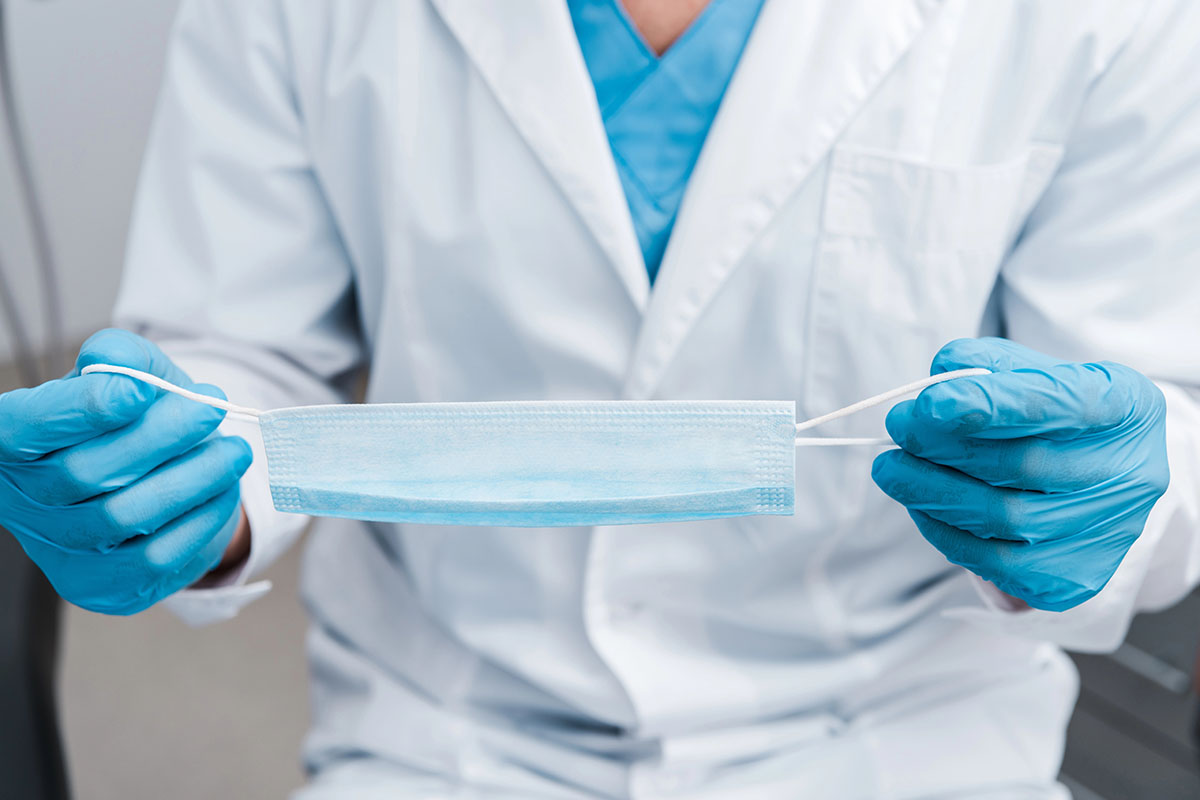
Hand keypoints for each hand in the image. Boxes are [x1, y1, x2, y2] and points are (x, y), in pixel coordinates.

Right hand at [0, 329, 251, 614]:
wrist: (158, 480)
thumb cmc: (133, 422)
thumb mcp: (127, 376)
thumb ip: (120, 358)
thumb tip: (117, 361)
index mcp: (13, 440)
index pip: (28, 426)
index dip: (82, 409)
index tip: (141, 389)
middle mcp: (23, 500)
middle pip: (85, 472)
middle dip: (160, 437)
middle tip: (213, 408)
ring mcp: (58, 549)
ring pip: (125, 516)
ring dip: (192, 478)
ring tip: (235, 450)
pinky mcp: (100, 585)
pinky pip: (155, 556)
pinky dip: (199, 518)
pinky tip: (223, 489)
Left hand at [871, 338, 1169, 611]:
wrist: (1099, 475)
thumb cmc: (1056, 414)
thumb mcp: (1035, 371)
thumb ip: (989, 365)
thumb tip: (941, 372)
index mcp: (1125, 408)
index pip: (1059, 405)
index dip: (990, 406)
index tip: (928, 403)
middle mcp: (1128, 474)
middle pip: (1022, 466)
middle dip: (942, 447)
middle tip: (897, 426)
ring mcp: (1106, 532)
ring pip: (1002, 518)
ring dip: (930, 491)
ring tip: (891, 467)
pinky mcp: (1075, 577)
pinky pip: (994, 562)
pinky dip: (944, 531)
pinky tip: (920, 505)